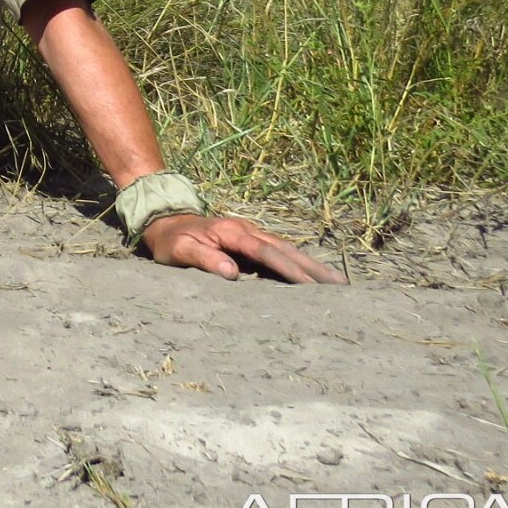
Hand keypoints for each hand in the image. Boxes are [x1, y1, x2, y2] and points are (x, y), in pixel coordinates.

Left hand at [141, 212, 346, 283]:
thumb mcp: (179, 251)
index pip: (267, 254)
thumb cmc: (170, 240)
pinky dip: (299, 262)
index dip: (291, 270)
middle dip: (315, 268)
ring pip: (288, 249)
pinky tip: (313, 277)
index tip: (313, 288)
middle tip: (343, 286)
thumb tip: (232, 273)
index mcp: (233, 233)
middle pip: (287, 250)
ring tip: (339, 282)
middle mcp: (248, 230)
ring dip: (313, 265)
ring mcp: (251, 233)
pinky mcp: (250, 240)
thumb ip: (204, 260)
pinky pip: (280, 252)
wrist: (164, 219)